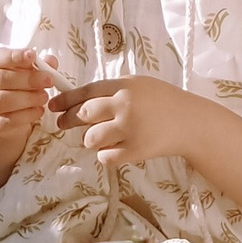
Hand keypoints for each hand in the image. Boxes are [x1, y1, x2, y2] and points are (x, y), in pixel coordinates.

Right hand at [0, 47, 58, 151]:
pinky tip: (38, 110)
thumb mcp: (17, 70)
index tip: (32, 55)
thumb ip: (34, 64)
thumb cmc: (7, 86)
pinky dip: (26, 115)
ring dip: (27, 98)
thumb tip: (51, 61)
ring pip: (1, 101)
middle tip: (47, 80)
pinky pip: (7, 121)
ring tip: (44, 96)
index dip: (13, 56)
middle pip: (0, 79)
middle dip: (27, 79)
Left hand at [60, 75, 203, 171]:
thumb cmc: (163, 101)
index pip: (85, 92)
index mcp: (123, 85)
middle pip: (83, 114)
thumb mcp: (138, 85)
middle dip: (68, 120)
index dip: (65, 99)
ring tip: (100, 136)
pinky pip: (106, 157)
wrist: (189, 123)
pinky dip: (106, 154)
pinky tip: (114, 148)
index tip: (52, 105)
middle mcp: (124, 105)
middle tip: (62, 124)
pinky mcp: (135, 151)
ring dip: (90, 139)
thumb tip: (81, 99)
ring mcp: (129, 129)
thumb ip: (113, 91)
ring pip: (91, 138)